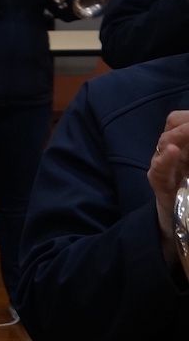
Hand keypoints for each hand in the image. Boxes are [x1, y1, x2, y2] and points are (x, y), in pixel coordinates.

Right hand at [149, 111, 188, 267]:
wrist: (180, 226)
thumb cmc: (188, 196)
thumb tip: (182, 147)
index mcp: (184, 146)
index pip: (179, 121)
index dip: (188, 118)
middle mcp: (172, 153)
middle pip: (172, 125)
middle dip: (185, 122)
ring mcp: (163, 167)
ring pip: (164, 143)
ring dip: (179, 135)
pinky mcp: (160, 185)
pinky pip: (159, 169)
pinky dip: (165, 159)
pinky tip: (172, 151)